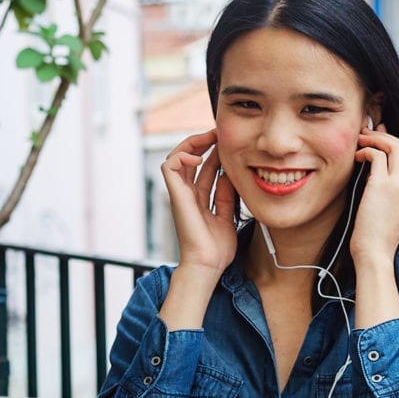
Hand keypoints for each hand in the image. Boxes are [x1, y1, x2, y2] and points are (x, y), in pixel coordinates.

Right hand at [160, 129, 236, 276]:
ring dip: (192, 143)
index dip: (214, 152)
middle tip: (219, 133)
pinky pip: (169, 166)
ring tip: (209, 137)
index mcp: (199, 199)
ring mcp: (180, 194)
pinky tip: (199, 157)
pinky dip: (182, 155)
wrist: (208, 264)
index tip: (229, 144)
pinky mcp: (176, 195)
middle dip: (203, 142)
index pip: (203, 167)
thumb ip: (226, 196)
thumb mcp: (228, 216)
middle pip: (189, 158)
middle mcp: (187, 194)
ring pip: (176, 157)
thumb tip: (228, 175)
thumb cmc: (217, 248)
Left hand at [350, 124, 398, 267]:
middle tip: (366, 134)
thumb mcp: (388, 213)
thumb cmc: (375, 238)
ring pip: (394, 146)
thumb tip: (373, 174)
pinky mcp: (383, 186)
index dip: (393, 144)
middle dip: (385, 136)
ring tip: (359, 140)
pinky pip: (377, 156)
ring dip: (375, 139)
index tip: (378, 139)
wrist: (375, 254)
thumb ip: (387, 193)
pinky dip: (366, 151)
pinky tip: (356, 156)